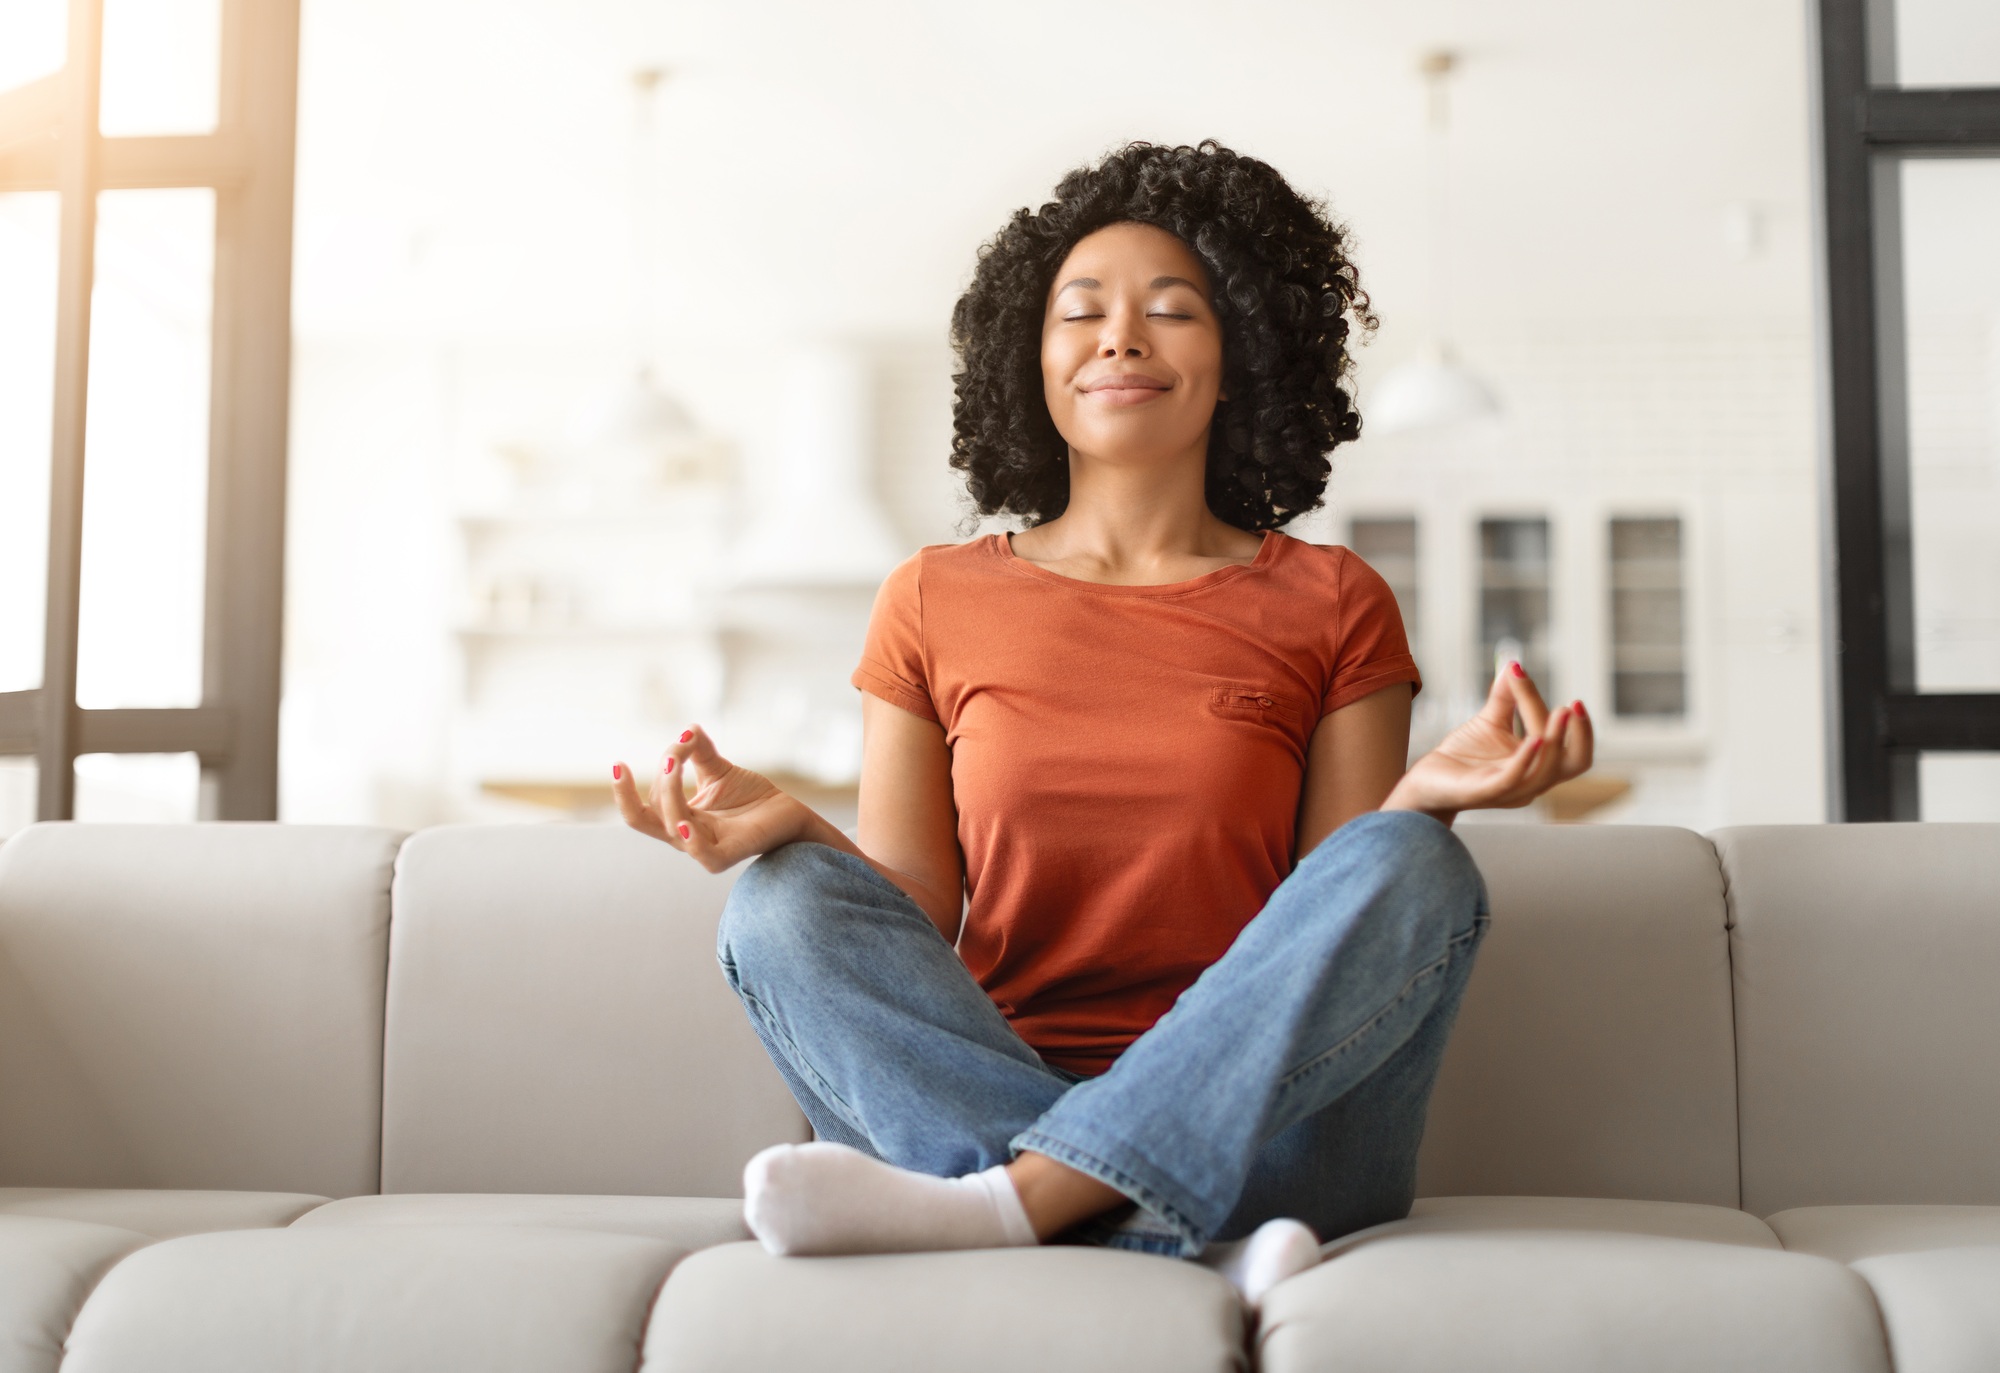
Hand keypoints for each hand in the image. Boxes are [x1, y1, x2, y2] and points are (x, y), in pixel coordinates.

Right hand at [612, 726, 810, 872]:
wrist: (789, 813)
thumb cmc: (751, 797)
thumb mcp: (718, 771)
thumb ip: (699, 752)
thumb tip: (687, 729)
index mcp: (677, 818)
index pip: (641, 809)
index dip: (625, 789)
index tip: (618, 763)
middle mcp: (685, 836)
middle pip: (648, 818)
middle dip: (655, 783)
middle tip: (671, 755)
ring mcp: (704, 849)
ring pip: (672, 824)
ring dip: (670, 792)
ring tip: (675, 761)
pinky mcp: (727, 856)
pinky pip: (702, 854)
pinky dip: (691, 840)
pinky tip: (683, 822)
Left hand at [1384, 662, 1593, 823]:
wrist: (1427, 780)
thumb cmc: (1464, 755)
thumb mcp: (1490, 721)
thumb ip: (1505, 697)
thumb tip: (1514, 664)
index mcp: (1539, 764)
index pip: (1564, 741)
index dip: (1565, 715)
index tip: (1557, 686)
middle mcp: (1532, 781)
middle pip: (1574, 764)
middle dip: (1581, 735)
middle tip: (1574, 704)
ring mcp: (1512, 791)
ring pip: (1547, 771)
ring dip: (1556, 741)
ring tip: (1560, 712)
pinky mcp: (1486, 793)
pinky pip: (1514, 779)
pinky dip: (1527, 759)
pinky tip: (1534, 739)